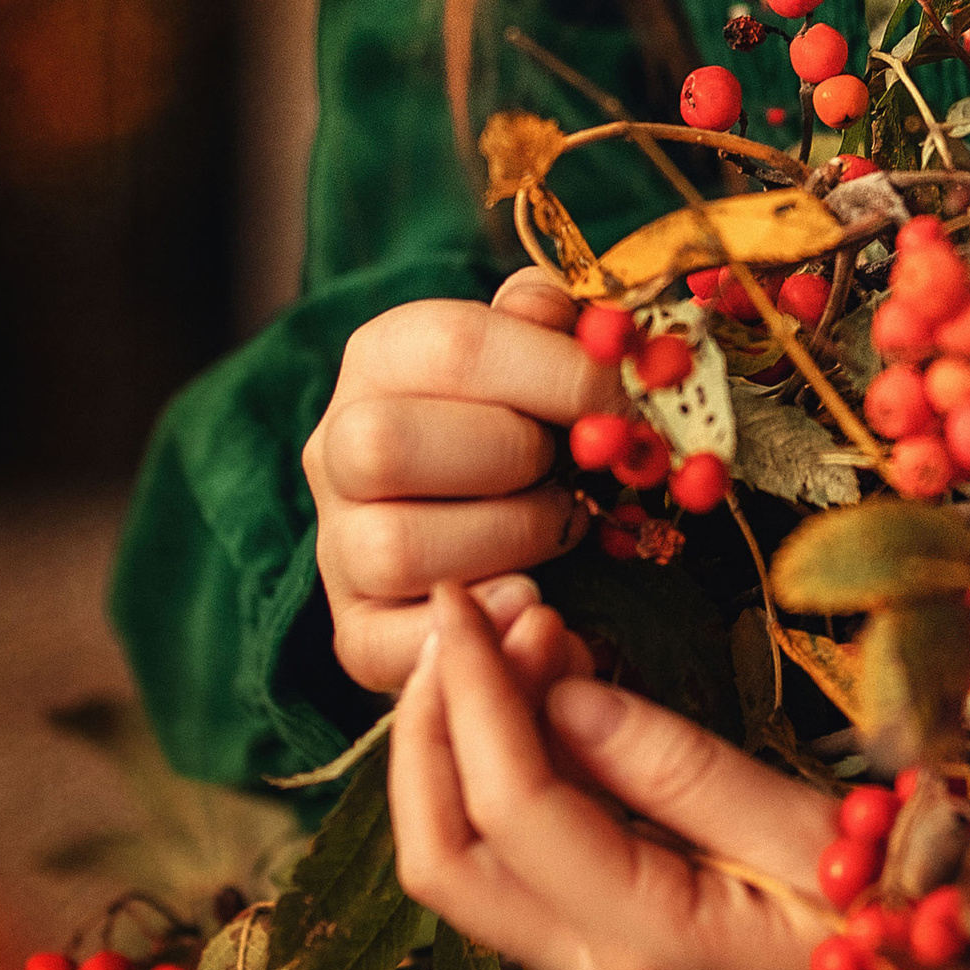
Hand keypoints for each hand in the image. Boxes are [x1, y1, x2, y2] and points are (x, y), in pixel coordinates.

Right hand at [306, 269, 612, 694]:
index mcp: (385, 357)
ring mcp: (337, 544)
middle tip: (575, 469)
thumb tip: (600, 330)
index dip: (562, 375)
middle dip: (513, 459)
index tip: (632, 401)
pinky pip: (383, 646)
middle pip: (385, 445)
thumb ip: (563, 323)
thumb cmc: (533, 415)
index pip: (453, 346)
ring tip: (562, 527)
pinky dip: (473, 630)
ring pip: (390, 549)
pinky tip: (534, 602)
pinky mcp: (356, 630)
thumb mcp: (546, 348)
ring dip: (507, 542)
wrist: (508, 513)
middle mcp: (337, 447)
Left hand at [389, 583, 969, 969]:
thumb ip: (679, 767)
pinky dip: (505, 775)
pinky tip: (552, 695)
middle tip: (471, 611)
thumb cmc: (915, 931)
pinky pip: (521, 867)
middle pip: (442, 859)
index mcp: (651, 941)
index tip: (471, 596)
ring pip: (468, 868)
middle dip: (428, 726)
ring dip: (459, 748)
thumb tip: (563, 688)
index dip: (476, 692)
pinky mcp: (618, 954)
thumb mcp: (812, 828)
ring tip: (518, 632)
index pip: (511, 808)